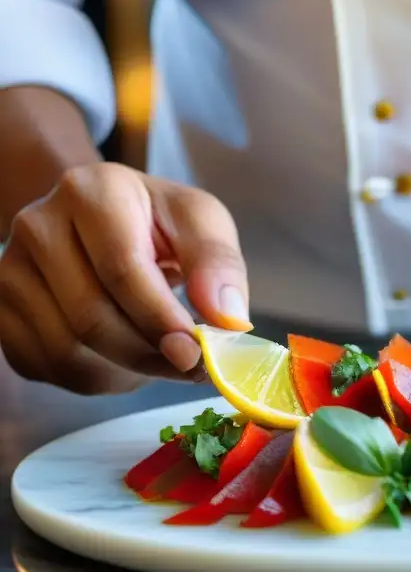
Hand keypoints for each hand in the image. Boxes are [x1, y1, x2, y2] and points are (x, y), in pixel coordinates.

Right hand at [0, 163, 250, 393]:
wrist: (101, 221)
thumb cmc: (158, 222)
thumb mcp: (200, 222)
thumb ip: (218, 264)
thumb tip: (228, 319)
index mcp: (91, 192)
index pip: (121, 270)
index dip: (161, 320)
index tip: (197, 353)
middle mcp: (38, 226)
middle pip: (90, 317)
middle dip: (149, 355)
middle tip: (191, 368)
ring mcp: (10, 271)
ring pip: (66, 351)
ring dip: (124, 372)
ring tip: (161, 359)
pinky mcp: (1, 311)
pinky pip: (45, 366)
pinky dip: (94, 378)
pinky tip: (124, 359)